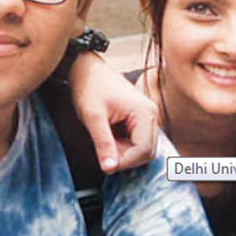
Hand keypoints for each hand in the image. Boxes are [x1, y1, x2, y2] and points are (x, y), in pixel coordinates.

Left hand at [69, 52, 158, 172]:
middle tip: (104, 153)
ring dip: (123, 152)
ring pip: (141, 148)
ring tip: (104, 140)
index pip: (143, 150)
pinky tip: (107, 136)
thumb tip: (110, 168)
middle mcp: (150, 114)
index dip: (125, 162)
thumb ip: (103, 143)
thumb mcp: (93, 116)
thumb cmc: (89, 86)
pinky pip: (135, 141)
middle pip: (146, 151)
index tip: (106, 164)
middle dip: (125, 157)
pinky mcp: (139, 118)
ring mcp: (146, 116)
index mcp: (144, 113)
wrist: (85, 68)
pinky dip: (122, 145)